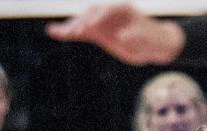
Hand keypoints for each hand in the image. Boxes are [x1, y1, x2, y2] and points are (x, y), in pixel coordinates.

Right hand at [46, 3, 184, 65]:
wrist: (152, 44)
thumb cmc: (153, 41)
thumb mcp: (149, 41)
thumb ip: (137, 37)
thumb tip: (124, 36)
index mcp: (124, 9)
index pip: (109, 8)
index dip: (100, 16)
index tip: (94, 25)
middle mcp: (110, 13)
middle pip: (93, 13)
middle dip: (84, 21)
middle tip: (77, 31)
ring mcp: (101, 22)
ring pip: (83, 21)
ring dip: (73, 27)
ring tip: (62, 33)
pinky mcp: (96, 32)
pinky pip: (79, 30)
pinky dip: (67, 31)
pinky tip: (53, 31)